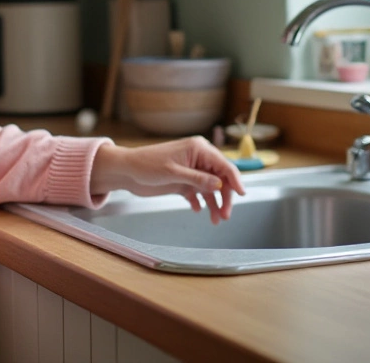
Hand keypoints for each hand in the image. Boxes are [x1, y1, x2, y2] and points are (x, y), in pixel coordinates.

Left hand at [90, 137, 245, 224]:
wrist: (126, 171)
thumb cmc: (146, 165)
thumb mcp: (173, 173)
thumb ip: (198, 179)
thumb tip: (219, 185)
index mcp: (199, 149)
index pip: (224, 165)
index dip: (235, 180)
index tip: (243, 194)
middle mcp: (198, 158)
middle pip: (220, 179)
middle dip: (225, 197)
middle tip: (225, 215)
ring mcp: (191, 170)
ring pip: (210, 188)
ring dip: (214, 204)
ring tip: (215, 220)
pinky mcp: (183, 181)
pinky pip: (198, 193)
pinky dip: (200, 202)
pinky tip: (197, 209)